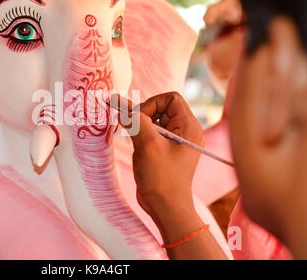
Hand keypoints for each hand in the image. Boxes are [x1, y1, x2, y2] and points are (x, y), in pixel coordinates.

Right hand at [126, 92, 204, 221]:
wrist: (165, 208)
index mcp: (189, 127)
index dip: (152, 104)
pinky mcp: (166, 149)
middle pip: (161, 107)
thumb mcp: (147, 145)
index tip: (140, 120)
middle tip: (134, 131)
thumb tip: (117, 101)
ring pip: (154, 119)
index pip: (170, 98)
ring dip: (140, 126)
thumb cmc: (161, 178)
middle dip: (144, 116)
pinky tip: (137, 148)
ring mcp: (176, 140)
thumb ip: (135, 120)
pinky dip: (140, 135)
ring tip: (137, 143)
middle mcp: (185, 131)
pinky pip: (152, 132)